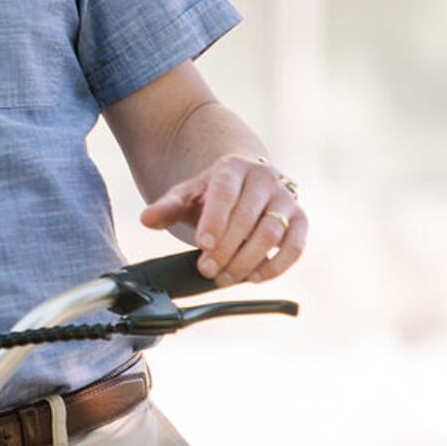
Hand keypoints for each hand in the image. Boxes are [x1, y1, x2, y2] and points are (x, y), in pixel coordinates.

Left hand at [138, 155, 305, 284]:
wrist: (245, 184)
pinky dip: (276, 266)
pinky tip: (255, 277)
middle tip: (206, 271)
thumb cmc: (211, 194)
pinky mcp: (300, 220)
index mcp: (233, 167)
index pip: (225, 193)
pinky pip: (294, 246)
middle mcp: (264, 178)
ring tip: (224, 277)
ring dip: (247, 261)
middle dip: (226, 249)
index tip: (203, 246)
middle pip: (247, 218)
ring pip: (271, 234)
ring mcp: (285, 198)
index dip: (215, 221)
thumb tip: (147, 219)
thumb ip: (166, 207)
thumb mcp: (186, 196)